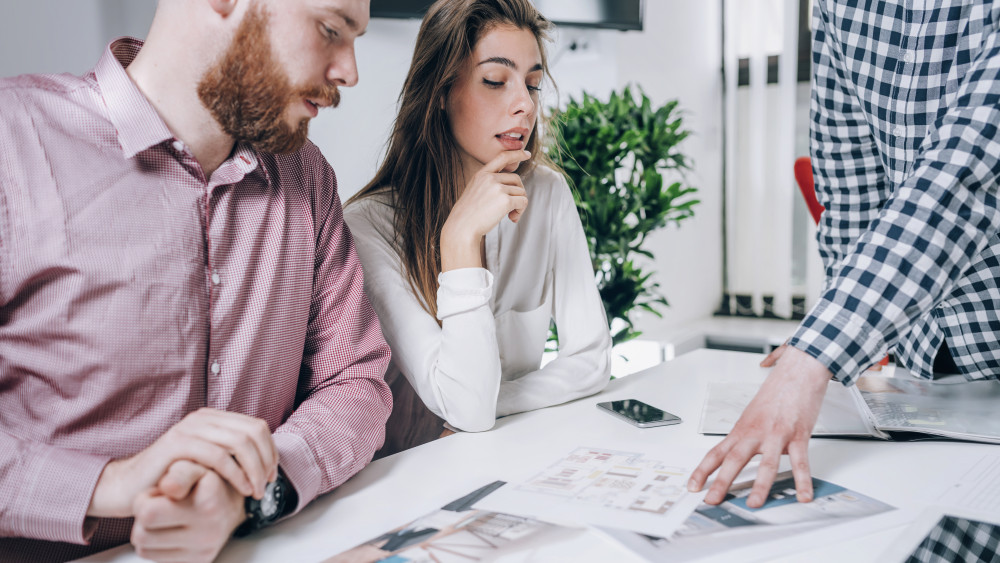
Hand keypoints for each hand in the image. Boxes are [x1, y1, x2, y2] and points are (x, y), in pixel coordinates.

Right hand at [88, 408, 277, 516]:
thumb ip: (231, 453)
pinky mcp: (177, 445)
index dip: (270, 451)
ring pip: (240, 442)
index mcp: (213, 418)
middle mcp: (202, 418)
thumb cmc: (172, 477)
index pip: (256, 427)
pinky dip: (236, 474)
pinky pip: (218, 457)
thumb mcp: (207, 460)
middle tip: (267, 485)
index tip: (271, 475)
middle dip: (266, 461)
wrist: (129, 486)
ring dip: (255, 469)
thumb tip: (267, 461)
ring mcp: (189, 428)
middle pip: (252, 433)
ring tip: (257, 491)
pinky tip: (242, 489)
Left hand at [131, 466, 245, 562]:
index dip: (145, 498)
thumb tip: (168, 486)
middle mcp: (209, 529)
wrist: (231, 506)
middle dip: (143, 512)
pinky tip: (169, 530)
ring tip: (163, 516)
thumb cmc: (206, 483)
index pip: (149, 512)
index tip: (160, 490)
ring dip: (147, 530)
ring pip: (144, 545)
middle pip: (142, 531)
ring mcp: (202, 549)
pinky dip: (155, 543)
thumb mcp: (196, 467)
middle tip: (157, 502)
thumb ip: (180, 472)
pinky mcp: (196, 562)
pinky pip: (154, 557)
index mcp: (208, 501)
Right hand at [441, 150, 530, 270]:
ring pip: (521, 192)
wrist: (462, 228)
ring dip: (520, 205)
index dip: (516, 154)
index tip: (526, 153)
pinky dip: (521, 211)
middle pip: (517, 179)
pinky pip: (523, 201)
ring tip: (511, 215)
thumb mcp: (475, 191)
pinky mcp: (505, 200)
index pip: (502, 158)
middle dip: (519, 193)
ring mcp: (498, 188)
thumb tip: (513, 187)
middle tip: (514, 208)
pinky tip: (512, 218)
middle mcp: (490, 178)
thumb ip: (489, 185)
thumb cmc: (468, 215)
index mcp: (481, 174)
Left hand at [689, 346, 830, 506]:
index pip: (716, 453)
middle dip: (722, 483)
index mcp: (742, 429)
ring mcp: (776, 434)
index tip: (692, 486)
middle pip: (734, 460)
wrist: (798, 372)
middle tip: (712, 500)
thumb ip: (747, 435)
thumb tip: (740, 452)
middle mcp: (756, 433)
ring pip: (766, 464)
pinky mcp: (798, 435)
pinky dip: (802, 481)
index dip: (702, 471)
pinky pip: (800, 462)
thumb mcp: (753, 413)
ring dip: (759, 486)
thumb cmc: (777, 391)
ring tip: (753, 503)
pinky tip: (803, 495)